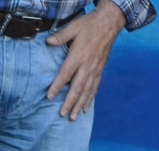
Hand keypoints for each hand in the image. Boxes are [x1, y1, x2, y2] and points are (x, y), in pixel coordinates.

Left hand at [46, 0, 125, 119]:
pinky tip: (85, 108)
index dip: (57, 86)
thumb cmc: (89, 26)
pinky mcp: (99, 72)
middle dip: (70, 103)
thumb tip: (49, 42)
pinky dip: (89, 99)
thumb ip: (61, 36)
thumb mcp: (73, 27)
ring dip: (80, 105)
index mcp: (78, 57)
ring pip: (87, 92)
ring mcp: (95, 71)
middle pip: (77, 89)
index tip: (50, 97)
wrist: (108, 26)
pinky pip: (94, 89)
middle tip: (63, 115)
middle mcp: (87, 67)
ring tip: (73, 117)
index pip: (66, 75)